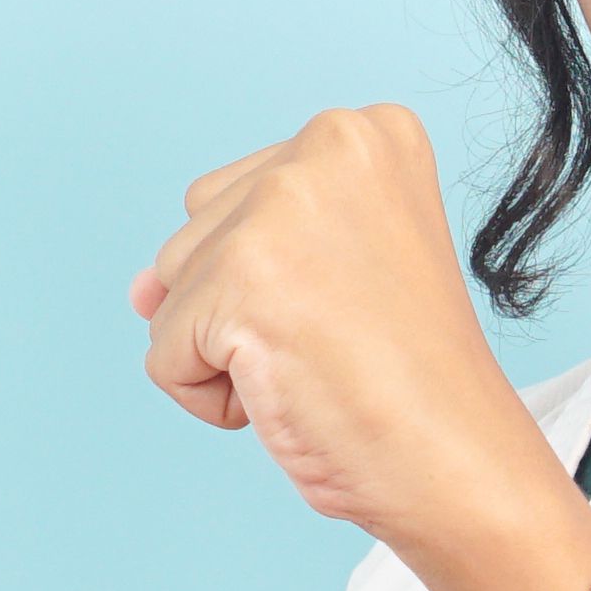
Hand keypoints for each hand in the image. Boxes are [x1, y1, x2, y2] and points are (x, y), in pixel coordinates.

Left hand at [131, 105, 590, 590]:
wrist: (453, 458)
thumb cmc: (409, 379)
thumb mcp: (330, 272)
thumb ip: (229, 248)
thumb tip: (138, 291)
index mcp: (367, 132)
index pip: (240, 196)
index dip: (280, 277)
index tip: (358, 305)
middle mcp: (327, 144)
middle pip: (199, 232)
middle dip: (244, 307)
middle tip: (342, 340)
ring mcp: (280, 207)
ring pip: (172, 291)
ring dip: (227, 351)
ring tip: (318, 364)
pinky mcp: (239, 277)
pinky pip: (163, 354)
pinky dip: (211, 398)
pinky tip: (291, 393)